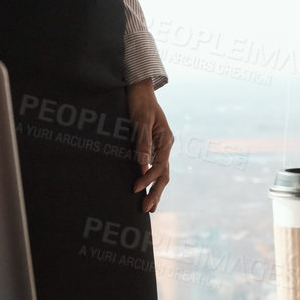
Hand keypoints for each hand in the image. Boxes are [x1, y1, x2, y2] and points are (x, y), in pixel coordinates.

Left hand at [127, 78, 173, 212]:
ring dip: (155, 190)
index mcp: (166, 140)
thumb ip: (142, 142)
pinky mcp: (151, 147)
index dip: (148, 179)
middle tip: (146, 209)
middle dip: (156, 192)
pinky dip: (151, 180)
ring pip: (161, 173)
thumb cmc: (140, 103)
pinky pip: (153, 167)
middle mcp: (165, 146)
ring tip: (149, 206)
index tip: (134, 188)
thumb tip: (143, 164)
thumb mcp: (141, 121)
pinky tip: (145, 190)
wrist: (139, 90)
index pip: (160, 166)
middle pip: (164, 174)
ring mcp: (159, 147)